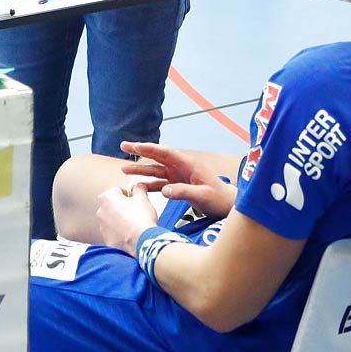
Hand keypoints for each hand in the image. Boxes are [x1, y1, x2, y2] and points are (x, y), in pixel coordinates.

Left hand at [96, 183, 160, 255]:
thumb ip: (139, 188)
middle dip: (124, 207)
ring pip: (113, 219)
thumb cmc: (141, 219)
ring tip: (134, 224)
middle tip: (137, 212)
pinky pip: (113, 232)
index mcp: (107, 198)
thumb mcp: (143, 198)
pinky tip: (131, 234)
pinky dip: (120, 232)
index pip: (119, 190)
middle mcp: (101, 211)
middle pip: (114, 205)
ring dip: (122, 220)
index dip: (130, 195)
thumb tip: (138, 186)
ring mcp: (102, 227)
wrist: (141, 242)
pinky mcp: (106, 240)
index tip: (137, 200)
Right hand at [120, 141, 234, 217]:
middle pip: (158, 157)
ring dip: (141, 169)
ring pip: (156, 170)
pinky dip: (148, 183)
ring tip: (124, 169)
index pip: (165, 152)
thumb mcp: (202, 195)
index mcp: (188, 164)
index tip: (134, 146)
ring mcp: (179, 175)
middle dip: (140, 151)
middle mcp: (181, 166)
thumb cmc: (218, 199)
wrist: (227, 205)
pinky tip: (137, 186)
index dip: (149, 148)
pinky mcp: (178, 184)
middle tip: (123, 146)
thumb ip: (184, 192)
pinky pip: (160, 182)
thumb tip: (164, 191)